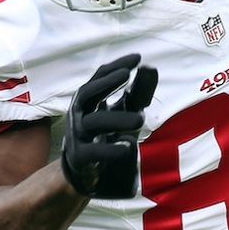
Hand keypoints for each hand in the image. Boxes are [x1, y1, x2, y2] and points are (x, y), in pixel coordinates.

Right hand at [61, 53, 157, 197]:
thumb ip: (137, 92)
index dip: (116, 66)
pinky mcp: (81, 157)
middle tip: (128, 75)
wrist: (85, 171)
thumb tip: (151, 68)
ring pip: (94, 122)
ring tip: (141, 118)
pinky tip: (129, 145)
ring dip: (119, 118)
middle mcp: (79, 114)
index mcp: (87, 100)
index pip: (99, 77)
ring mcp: (77, 135)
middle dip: (106, 82)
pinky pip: (94, 151)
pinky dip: (111, 148)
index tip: (137, 58)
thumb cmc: (106, 134)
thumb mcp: (124, 112)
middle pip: (87, 93)